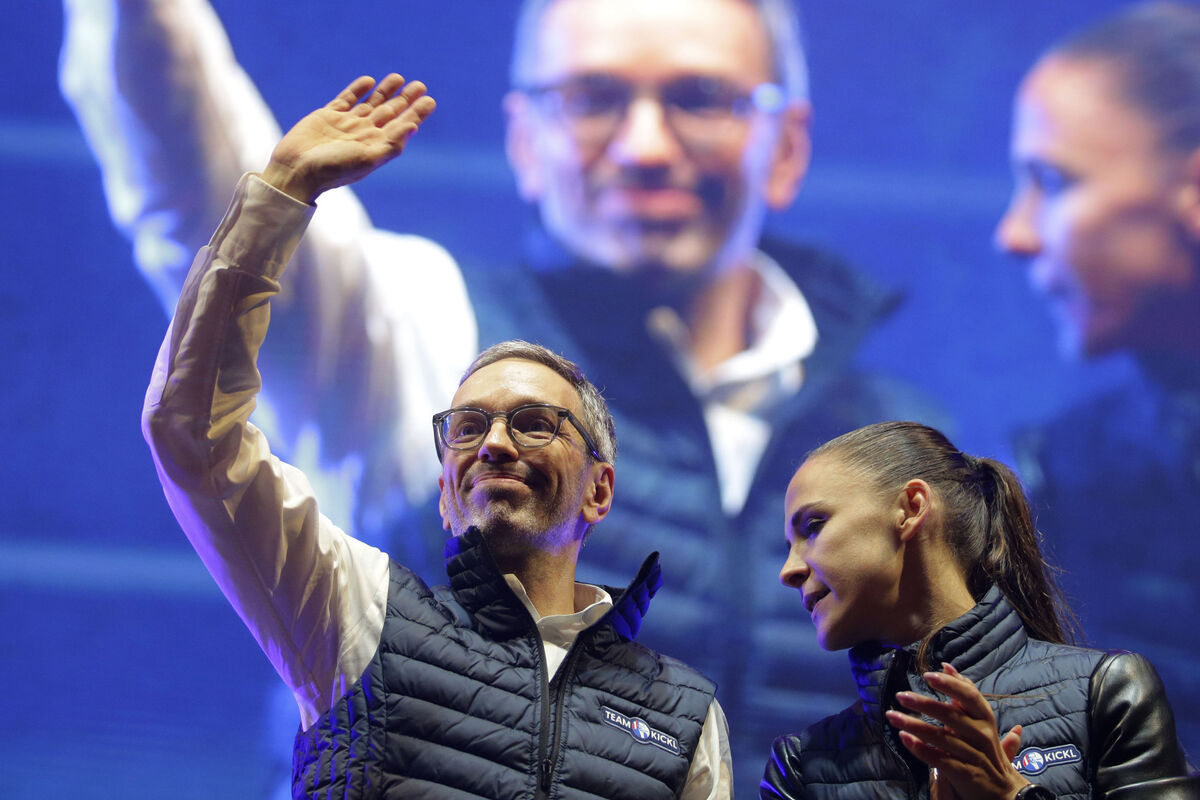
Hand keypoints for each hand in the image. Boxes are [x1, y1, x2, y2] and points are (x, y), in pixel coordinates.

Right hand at [262, 74, 435, 202]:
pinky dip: (358, 90)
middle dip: (405, 99)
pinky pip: (346, 99)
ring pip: (370, 103)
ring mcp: (346, 124)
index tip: (429, 101)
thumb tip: (414, 126)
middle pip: (389, 112)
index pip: (401, 126)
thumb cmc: (333, 170)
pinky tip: (369, 81)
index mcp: (375, 146)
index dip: (416, 113)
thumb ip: (391, 144)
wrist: (296, 171)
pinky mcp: (327, 116)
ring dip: (386, 91)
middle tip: (421, 85)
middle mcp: (363, 134)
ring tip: (399, 78)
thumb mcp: (367, 159)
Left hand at [885, 662, 1030, 799]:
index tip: (928, 675)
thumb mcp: (982, 719)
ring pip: (941, 737)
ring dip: (914, 726)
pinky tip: (904, 739)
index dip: (950, 684)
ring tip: (892, 716)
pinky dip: (921, 749)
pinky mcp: (965, 774)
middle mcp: (982, 734)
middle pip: (951, 716)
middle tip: (901, 696)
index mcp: (985, 718)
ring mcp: (974, 754)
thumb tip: (947, 666)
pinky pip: (940, 760)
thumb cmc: (987, 748)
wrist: (1004, 790)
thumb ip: (965, 692)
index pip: (969, 696)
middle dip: (924, 704)